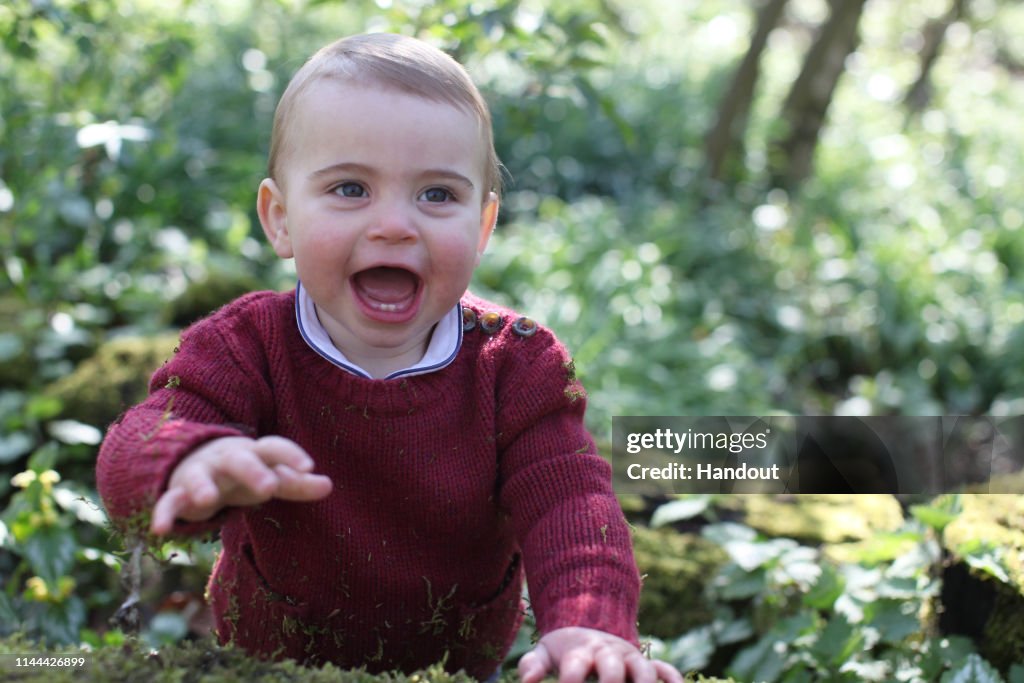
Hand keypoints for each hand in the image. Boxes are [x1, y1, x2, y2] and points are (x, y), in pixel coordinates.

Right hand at [150, 435, 332, 534]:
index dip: (291, 455)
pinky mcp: (177, 493)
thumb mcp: (268, 476)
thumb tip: (329, 485)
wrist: (190, 462)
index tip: (309, 467)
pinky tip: (161, 531)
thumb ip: (296, 483)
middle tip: (269, 487)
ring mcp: (200, 474)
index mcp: (253, 453)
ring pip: (200, 477)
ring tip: (208, 501)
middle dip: (253, 471)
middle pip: (240, 460)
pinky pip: (168, 502)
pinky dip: (164, 514)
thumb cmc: (240, 474)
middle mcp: (226, 460)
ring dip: (202, 487)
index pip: (273, 448)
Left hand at [518, 627, 682, 682]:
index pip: (575, 666)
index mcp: (581, 651)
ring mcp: (630, 658)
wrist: (589, 626)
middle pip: (612, 667)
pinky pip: (666, 671)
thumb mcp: (544, 653)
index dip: (570, 681)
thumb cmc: (564, 650)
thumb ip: (532, 666)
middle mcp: (608, 653)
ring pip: (644, 670)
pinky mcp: (647, 664)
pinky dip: (674, 680)